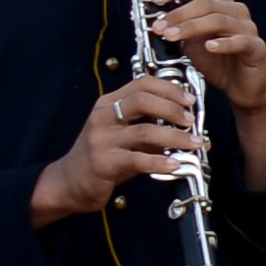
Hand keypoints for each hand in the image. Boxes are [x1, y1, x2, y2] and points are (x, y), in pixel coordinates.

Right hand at [32, 74, 203, 222]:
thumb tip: (194, 135)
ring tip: (195, 144)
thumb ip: (155, 132)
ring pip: (145, 132)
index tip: (189, 99)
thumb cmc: (104, 157)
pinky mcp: (104, 163)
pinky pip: (138, 160)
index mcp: (108, 104)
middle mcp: (103, 117)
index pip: (141, 84)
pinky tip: (176, 165)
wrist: (70, 182)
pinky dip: (161, 162)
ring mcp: (102, 139)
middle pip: (142, 101)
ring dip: (176, 138)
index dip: (169, 88)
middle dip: (173, 109)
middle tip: (191, 121)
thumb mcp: (126, 137)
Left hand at [149, 0, 265, 112]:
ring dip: (191, 27)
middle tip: (158, 27)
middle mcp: (235, 10)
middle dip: (178, 14)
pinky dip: (223, 44)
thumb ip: (176, 28)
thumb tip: (152, 19)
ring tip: (171, 37)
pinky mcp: (257, 47)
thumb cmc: (216, 62)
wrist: (241, 88)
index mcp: (218, 2)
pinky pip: (240, 41)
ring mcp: (248, 28)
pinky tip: (209, 47)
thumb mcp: (189, 42)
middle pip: (205, 2)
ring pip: (218, 20)